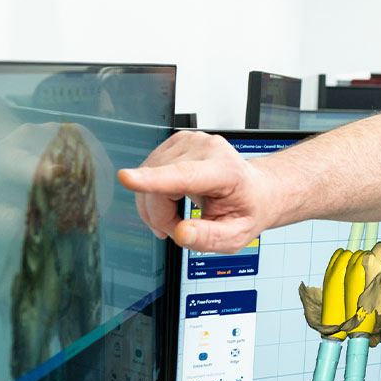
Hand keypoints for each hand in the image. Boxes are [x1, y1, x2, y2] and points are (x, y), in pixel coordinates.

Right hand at [117, 131, 279, 252]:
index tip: (127, 178)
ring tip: (182, 215)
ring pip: (148, 181)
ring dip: (157, 208)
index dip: (152, 180)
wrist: (254, 191)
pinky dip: (155, 195)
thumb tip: (182, 234)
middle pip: (159, 188)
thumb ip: (210, 238)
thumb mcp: (237, 236)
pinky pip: (148, 174)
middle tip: (184, 229)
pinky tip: (174, 200)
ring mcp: (189, 142)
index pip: (183, 175)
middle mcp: (206, 149)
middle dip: (162, 217)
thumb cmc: (246, 210)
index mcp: (225, 171)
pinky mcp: (175, 142)